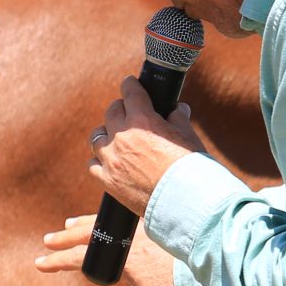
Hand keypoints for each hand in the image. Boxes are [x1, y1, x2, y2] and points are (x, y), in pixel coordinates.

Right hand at [35, 215, 187, 285]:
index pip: (81, 257)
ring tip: (70, 225)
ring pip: (106, 222)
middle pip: (88, 234)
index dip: (58, 261)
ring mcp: (142, 229)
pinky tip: (107, 220)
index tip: (40, 264)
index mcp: (122, 257)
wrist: (209, 268)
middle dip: (65, 239)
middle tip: (48, 241)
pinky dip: (109, 218)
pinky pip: (124, 218)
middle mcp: (129, 239)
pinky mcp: (154, 226)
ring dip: (86, 224)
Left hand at [85, 77, 202, 218]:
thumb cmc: (191, 168)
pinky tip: (108, 161)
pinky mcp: (108, 181)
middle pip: (112, 112)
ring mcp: (112, 159)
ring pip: (97, 137)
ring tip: (115, 138)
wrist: (185, 202)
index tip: (130, 84)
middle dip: (120, 109)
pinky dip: (100, 160)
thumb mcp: (188, 136)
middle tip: (127, 112)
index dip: (130, 85)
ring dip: (106, 134)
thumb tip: (177, 109)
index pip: (130, 92)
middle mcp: (122, 136)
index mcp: (143, 120)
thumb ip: (178, 119)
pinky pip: (93, 164)